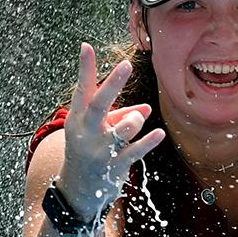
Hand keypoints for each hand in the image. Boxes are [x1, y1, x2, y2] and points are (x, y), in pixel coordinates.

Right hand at [57, 44, 165, 213]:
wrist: (78, 189)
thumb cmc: (91, 149)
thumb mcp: (99, 130)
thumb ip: (121, 115)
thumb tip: (147, 108)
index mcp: (78, 119)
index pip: (82, 90)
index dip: (85, 69)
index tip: (86, 46)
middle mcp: (86, 132)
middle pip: (99, 105)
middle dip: (113, 84)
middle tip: (126, 64)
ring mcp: (99, 150)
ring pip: (125, 127)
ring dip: (135, 121)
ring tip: (136, 121)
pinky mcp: (113, 166)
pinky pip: (135, 150)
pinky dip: (149, 141)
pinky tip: (159, 134)